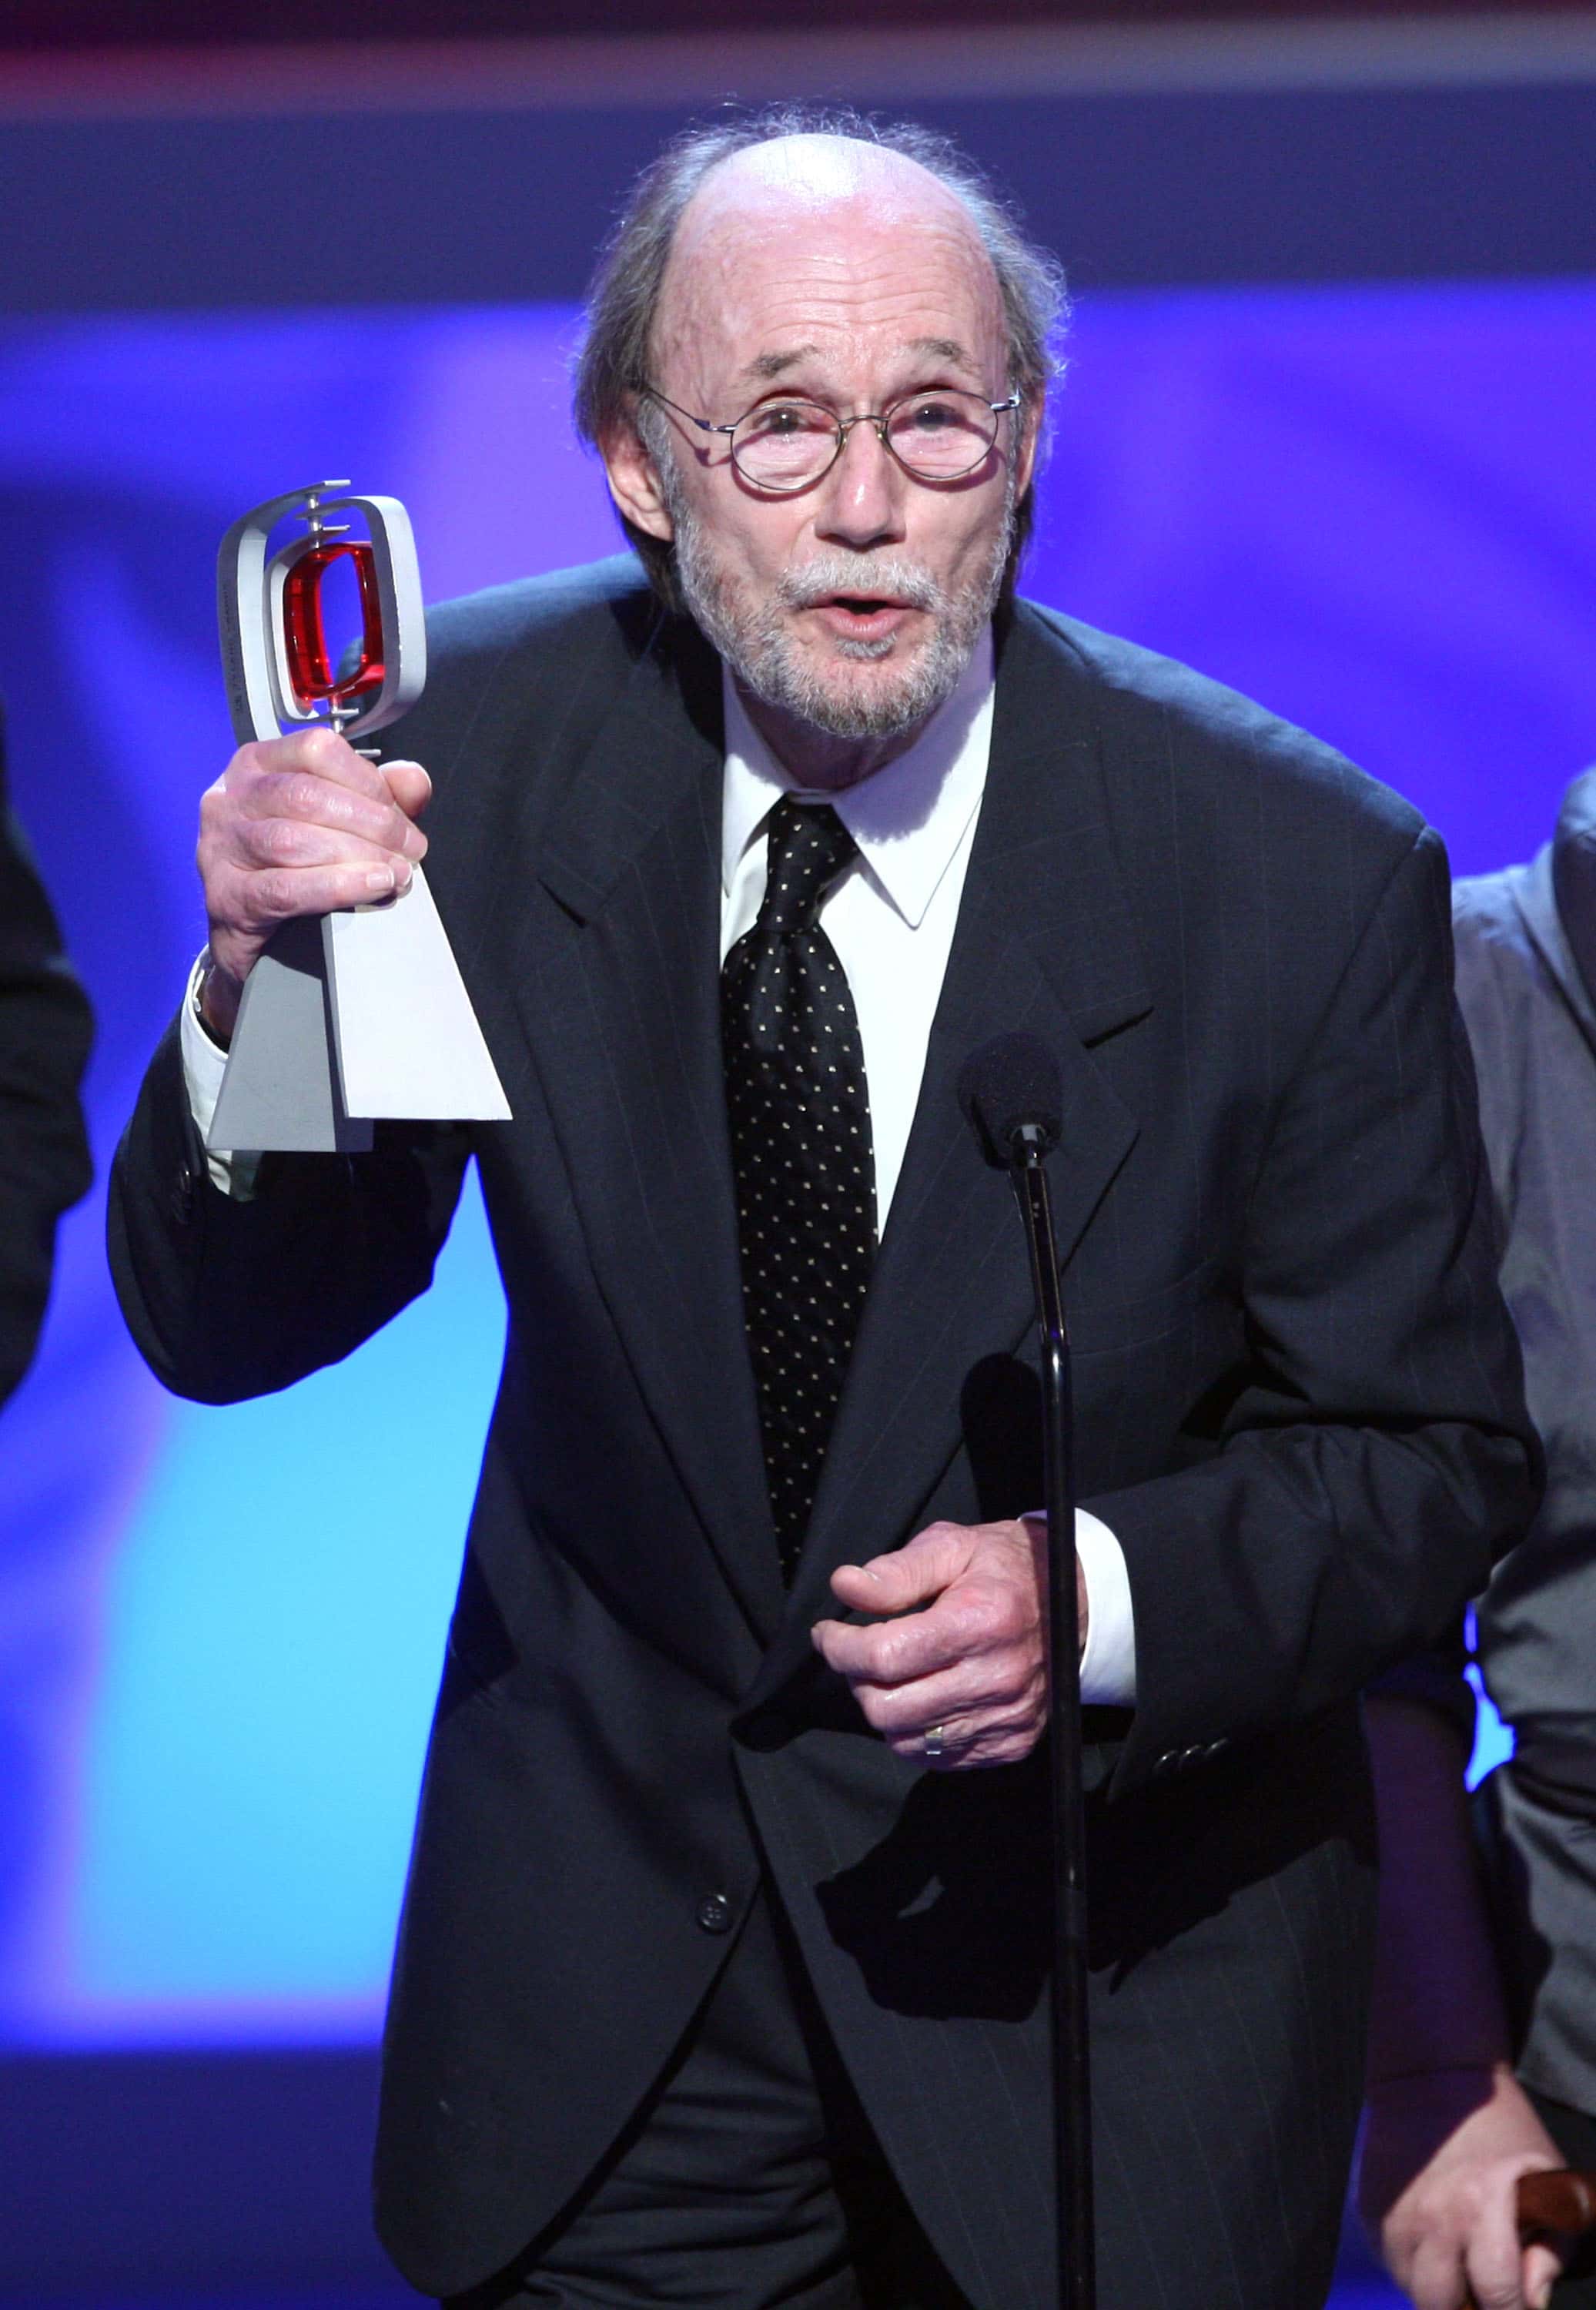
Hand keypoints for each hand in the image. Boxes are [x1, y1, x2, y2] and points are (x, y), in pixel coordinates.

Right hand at [195, 728, 430, 1037]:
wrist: (246, 934)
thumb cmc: (290, 866)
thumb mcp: (335, 820)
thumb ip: (378, 796)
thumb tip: (413, 780)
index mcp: (258, 764)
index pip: (316, 751)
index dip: (368, 782)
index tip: (402, 815)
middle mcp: (231, 798)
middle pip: (307, 796)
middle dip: (372, 823)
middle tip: (410, 851)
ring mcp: (222, 846)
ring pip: (293, 840)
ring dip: (358, 856)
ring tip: (396, 873)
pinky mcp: (226, 896)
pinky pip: (285, 888)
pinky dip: (336, 886)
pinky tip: (372, 887)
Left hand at [810, 1515, 1084, 1768]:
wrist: (1075, 1603)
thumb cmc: (1003, 1569)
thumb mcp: (952, 1546)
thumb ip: (897, 1570)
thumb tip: (844, 1586)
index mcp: (979, 1622)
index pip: (883, 1656)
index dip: (840, 1647)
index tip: (827, 1633)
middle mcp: (996, 1678)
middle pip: (887, 1708)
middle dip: (857, 1681)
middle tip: (859, 1653)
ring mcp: (1007, 1717)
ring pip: (907, 1741)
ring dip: (884, 1709)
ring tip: (892, 1674)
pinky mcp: (1012, 1743)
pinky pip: (939, 1758)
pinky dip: (917, 1732)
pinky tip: (923, 1696)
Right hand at [1361, 2064, 1566, 2309]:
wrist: (1432, 2078)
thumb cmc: (1502, 2132)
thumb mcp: (1547, 2179)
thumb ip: (1552, 2247)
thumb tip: (1534, 2301)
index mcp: (1480, 2206)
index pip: (1497, 2296)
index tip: (1518, 2308)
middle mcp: (1430, 2216)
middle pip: (1440, 2306)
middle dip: (1467, 2309)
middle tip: (1485, 2293)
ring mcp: (1394, 2214)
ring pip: (1410, 2288)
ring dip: (1437, 2288)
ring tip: (1460, 2261)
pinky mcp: (1370, 2211)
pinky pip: (1390, 2261)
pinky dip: (1413, 2265)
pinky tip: (1434, 2239)